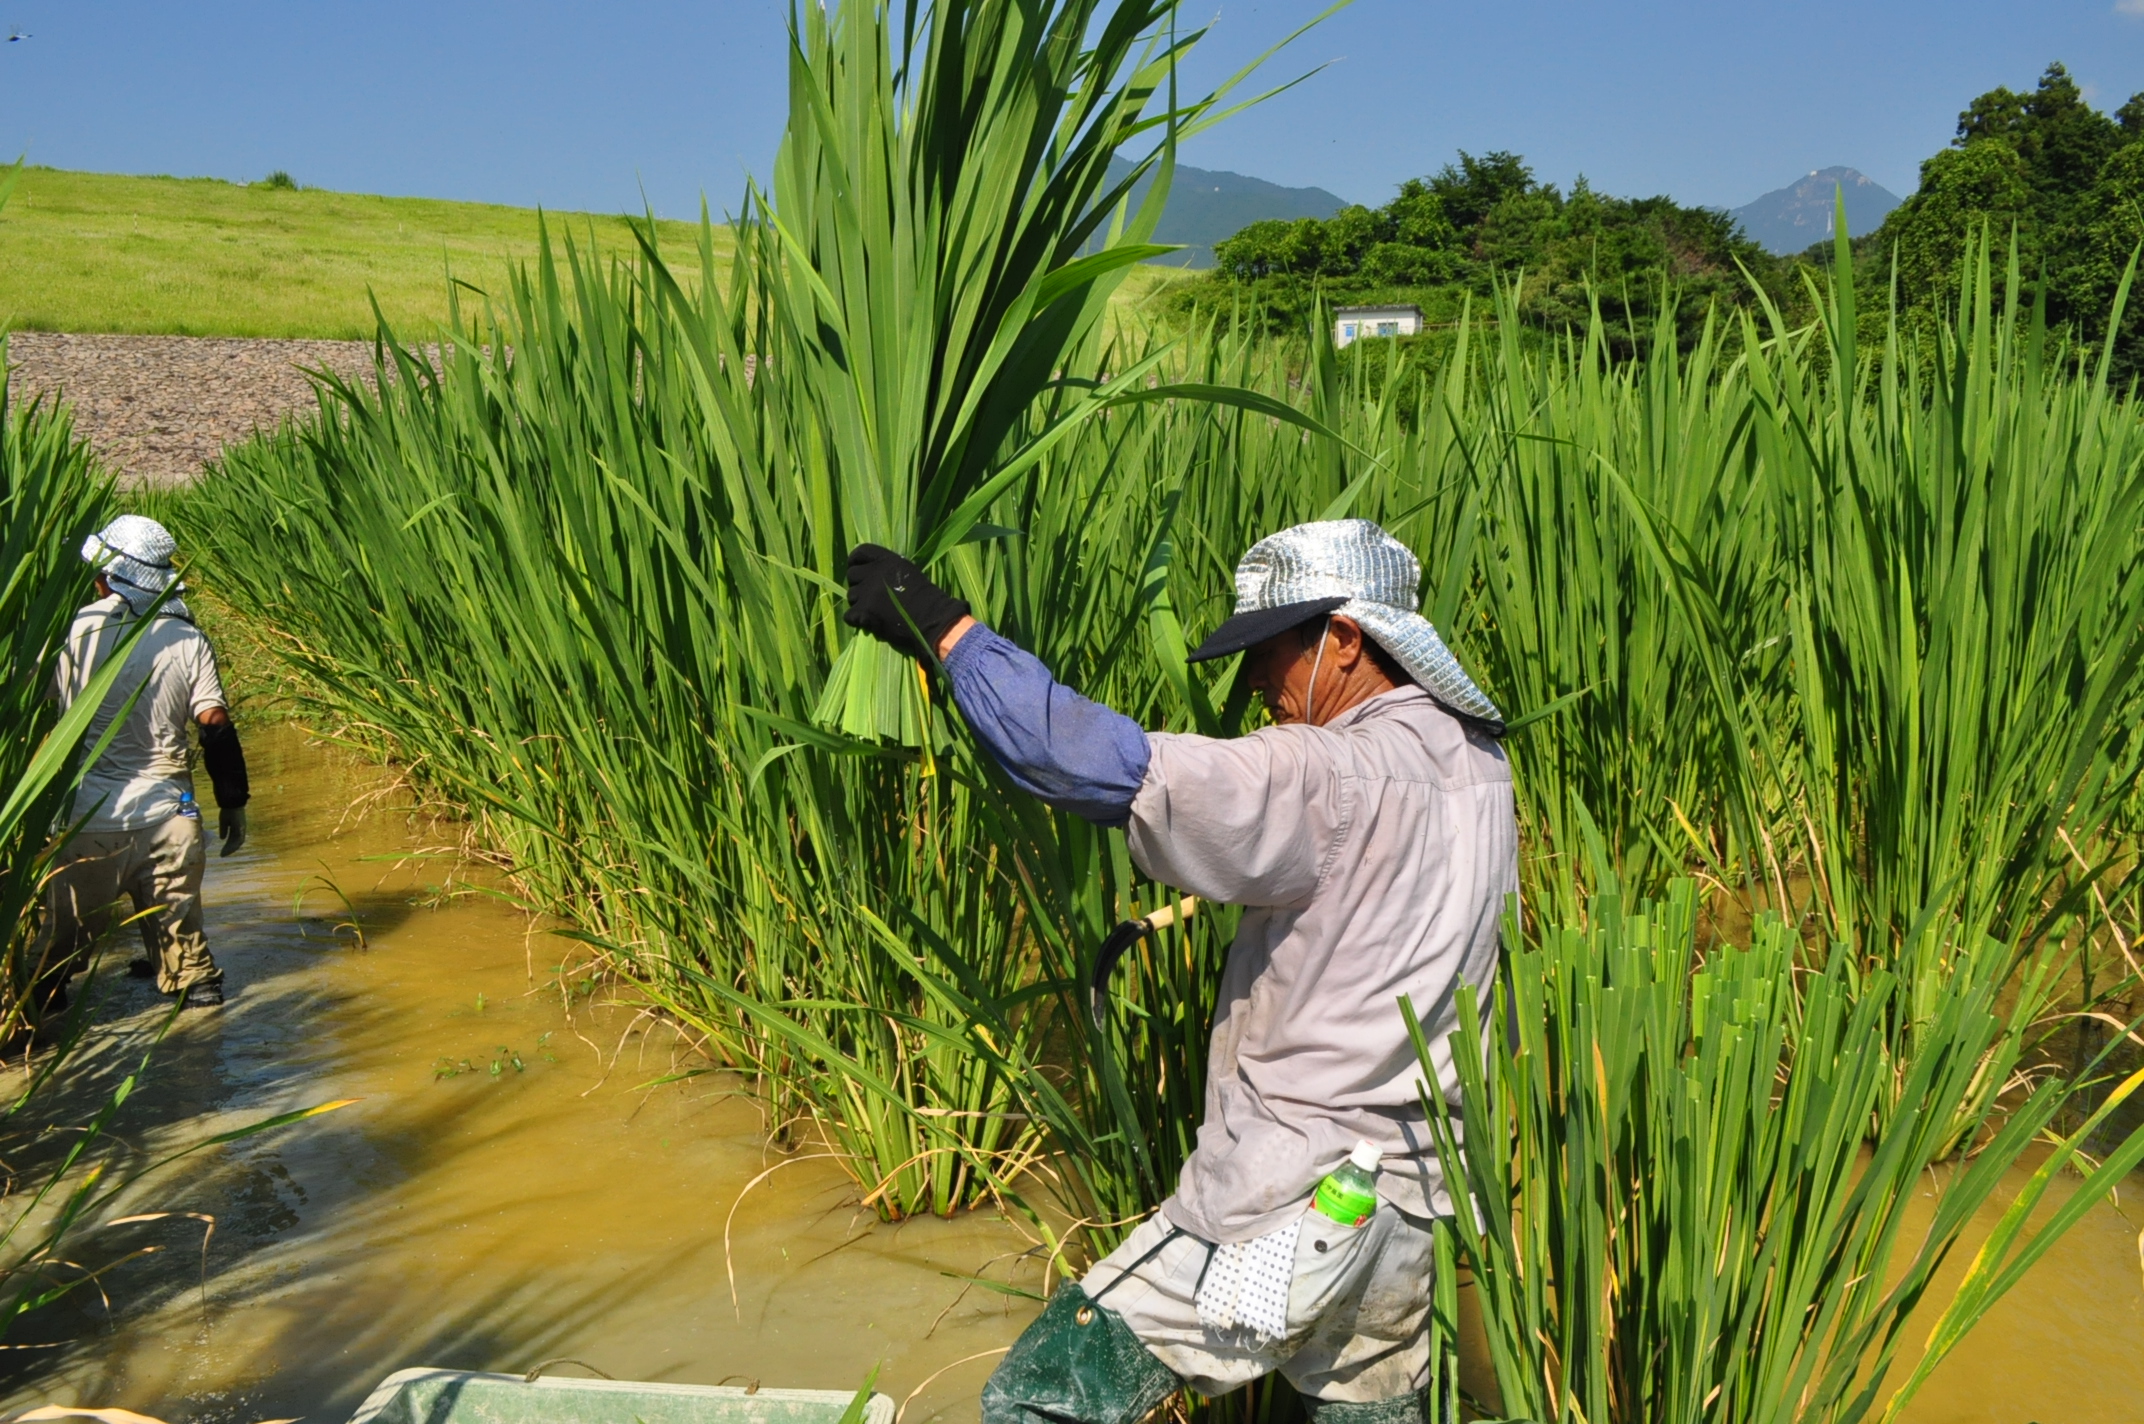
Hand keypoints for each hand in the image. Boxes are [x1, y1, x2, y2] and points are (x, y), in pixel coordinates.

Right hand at [218, 805, 246, 857]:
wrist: (231, 804)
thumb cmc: (228, 811)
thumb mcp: (224, 822)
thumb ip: (223, 830)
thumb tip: (222, 838)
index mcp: (236, 828)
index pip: (233, 840)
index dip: (228, 846)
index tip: (222, 852)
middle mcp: (240, 830)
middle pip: (235, 842)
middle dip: (229, 849)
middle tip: (222, 855)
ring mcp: (242, 829)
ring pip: (238, 842)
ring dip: (231, 848)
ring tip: (224, 853)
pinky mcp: (242, 828)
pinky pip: (239, 838)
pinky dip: (234, 844)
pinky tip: (228, 848)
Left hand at [843, 544, 969, 658]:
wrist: (932, 620)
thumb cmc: (926, 599)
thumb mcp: (908, 573)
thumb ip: (887, 569)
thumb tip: (868, 572)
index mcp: (887, 560)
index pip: (860, 551)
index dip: (855, 561)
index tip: (859, 570)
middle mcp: (875, 572)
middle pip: (852, 574)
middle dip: (858, 586)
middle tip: (870, 597)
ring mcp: (868, 592)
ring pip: (851, 596)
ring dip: (859, 604)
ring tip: (875, 611)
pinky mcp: (865, 612)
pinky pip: (849, 615)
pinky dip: (858, 620)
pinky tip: (870, 623)